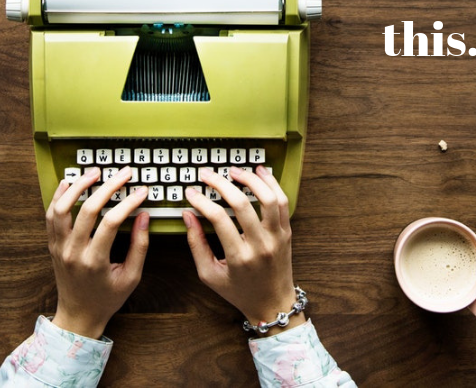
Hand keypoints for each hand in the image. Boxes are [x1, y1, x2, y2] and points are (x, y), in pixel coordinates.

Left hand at [46, 167, 149, 337]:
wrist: (79, 315)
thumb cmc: (107, 298)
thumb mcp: (131, 277)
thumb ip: (139, 246)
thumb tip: (144, 216)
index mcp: (95, 262)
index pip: (111, 222)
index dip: (128, 202)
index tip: (141, 191)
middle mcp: (73, 252)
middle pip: (88, 209)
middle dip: (108, 186)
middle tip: (124, 173)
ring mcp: (59, 247)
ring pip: (63, 208)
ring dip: (79, 186)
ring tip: (95, 172)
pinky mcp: (52, 244)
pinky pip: (51, 215)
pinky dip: (59, 196)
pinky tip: (70, 183)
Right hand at [183, 166, 303, 334]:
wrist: (273, 304)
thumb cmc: (239, 291)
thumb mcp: (209, 274)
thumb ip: (197, 244)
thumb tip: (188, 216)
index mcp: (239, 257)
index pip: (218, 218)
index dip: (201, 201)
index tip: (191, 192)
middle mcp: (260, 245)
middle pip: (241, 204)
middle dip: (221, 184)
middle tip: (207, 174)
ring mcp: (276, 238)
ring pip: (267, 199)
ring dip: (250, 179)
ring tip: (234, 170)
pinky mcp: (286, 233)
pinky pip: (282, 203)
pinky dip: (272, 184)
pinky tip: (260, 173)